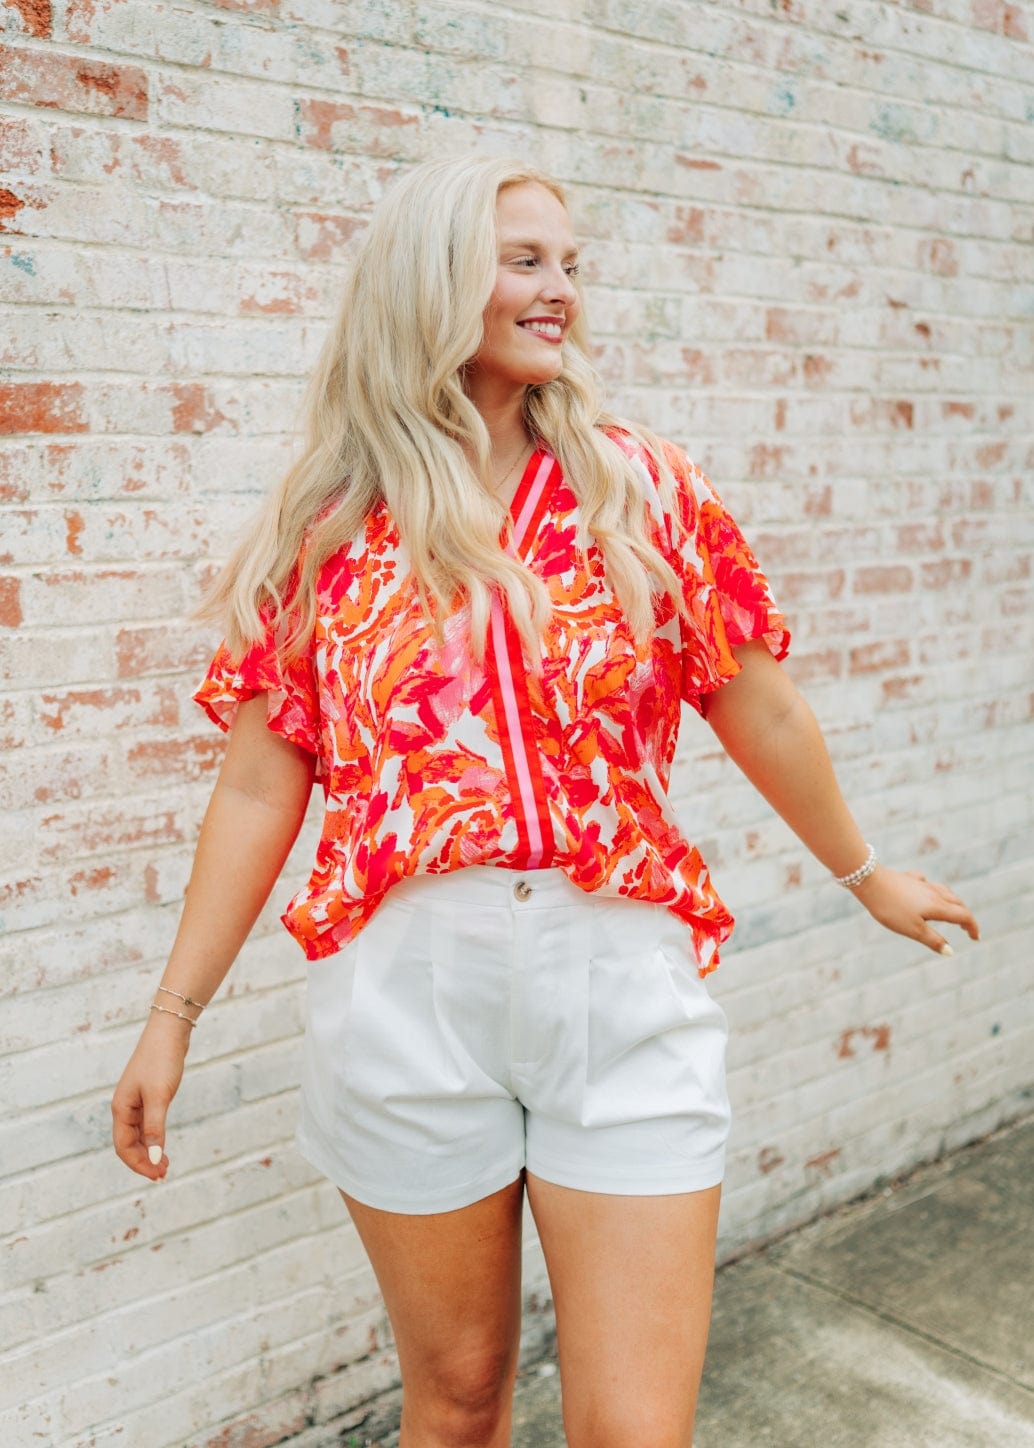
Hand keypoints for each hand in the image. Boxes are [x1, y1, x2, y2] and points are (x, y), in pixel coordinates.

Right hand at [111, 1014, 190, 1179]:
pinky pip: (145, 1124)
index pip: (124, 1147)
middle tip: (163, 1174)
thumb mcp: (159, 1097)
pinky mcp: (147, 1094)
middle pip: (128, 1144)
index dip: (139, 1165)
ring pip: (137, 1135)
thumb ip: (155, 1128)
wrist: (168, 1032)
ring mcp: (135, 1100)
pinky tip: (162, 1144)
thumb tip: (153, 1157)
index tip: (158, 1175)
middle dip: (143, 1161)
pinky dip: (153, 1137)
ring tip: (164, 1164)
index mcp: (121, 1109)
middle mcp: (125, 1107)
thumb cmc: (161, 1061)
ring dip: (148, 1151)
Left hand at [852, 865, 979, 954]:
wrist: (870, 882)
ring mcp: (920, 884)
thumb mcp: (913, 930)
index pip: (963, 916)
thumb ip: (933, 940)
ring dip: (952, 902)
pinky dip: (932, 889)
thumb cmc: (891, 908)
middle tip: (965, 928)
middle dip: (964, 915)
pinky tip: (925, 888)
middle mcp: (933, 893)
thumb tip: (951, 951)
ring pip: (944, 891)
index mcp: (938, 906)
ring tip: (950, 910)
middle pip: (957, 903)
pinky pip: (925, 883)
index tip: (975, 938)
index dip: (972, 927)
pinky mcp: (908, 879)